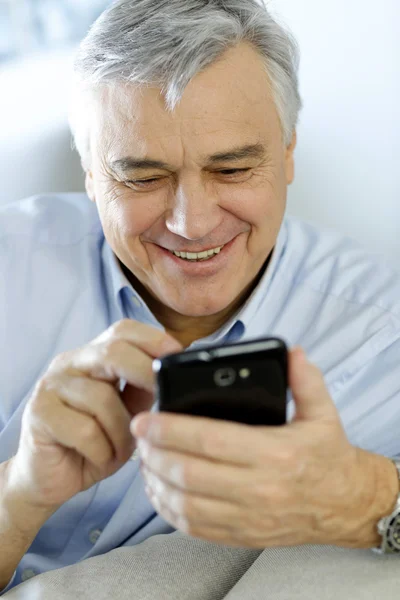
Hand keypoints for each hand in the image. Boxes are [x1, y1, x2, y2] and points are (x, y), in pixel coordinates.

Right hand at [6, 320, 181, 511]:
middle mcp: (68, 364)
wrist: (48, 478)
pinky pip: (85, 430)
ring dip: (122, 432)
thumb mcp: (127, 415)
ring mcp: (50, 387)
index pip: (123, 330)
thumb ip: (143, 391)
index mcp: (92, 357)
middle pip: (112, 351)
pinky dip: (102, 450)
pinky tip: (99, 457)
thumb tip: (173, 374)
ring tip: (121, 449)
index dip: (153, 339)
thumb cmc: (92, 444)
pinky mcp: (38, 415)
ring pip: (102, 398)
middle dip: (145, 372)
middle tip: (163, 396)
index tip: (177, 356)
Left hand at [131, 347, 363, 547]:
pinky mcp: (242, 535)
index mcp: (277, 453)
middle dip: (154, 452)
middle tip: (137, 434)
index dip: (172, 429)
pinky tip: (158, 489)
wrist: (345, 505)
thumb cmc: (328, 456)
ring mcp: (250, 517)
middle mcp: (261, 489)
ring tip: (143, 458)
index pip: (212, 441)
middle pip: (190, 473)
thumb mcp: (324, 413)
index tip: (145, 418)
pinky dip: (168, 509)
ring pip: (186, 503)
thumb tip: (292, 352)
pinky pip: (195, 527)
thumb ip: (306, 380)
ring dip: (156, 481)